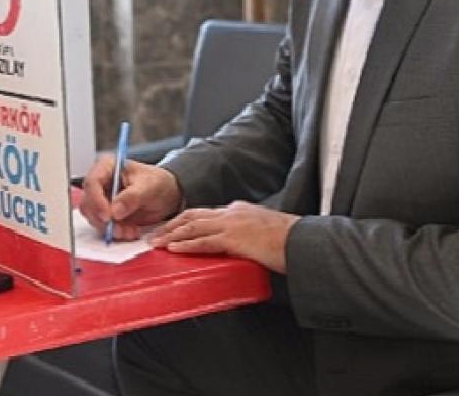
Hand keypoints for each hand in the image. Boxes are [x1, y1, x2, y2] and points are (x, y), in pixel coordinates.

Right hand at [79, 156, 181, 240]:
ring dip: (109, 228)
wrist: (167, 194)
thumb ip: (132, 197)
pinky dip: (115, 232)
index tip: (108, 216)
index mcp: (107, 167)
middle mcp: (100, 183)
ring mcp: (102, 199)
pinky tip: (131, 232)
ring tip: (130, 232)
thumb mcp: (149, 186)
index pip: (92, 182)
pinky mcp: (107, 214)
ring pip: (94, 217)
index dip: (96, 200)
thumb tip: (115, 210)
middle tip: (119, 230)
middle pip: (88, 202)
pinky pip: (103, 226)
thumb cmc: (157, 182)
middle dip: (102, 219)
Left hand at [150, 201, 299, 272]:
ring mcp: (232, 223)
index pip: (203, 213)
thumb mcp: (262, 232)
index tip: (168, 228)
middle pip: (192, 215)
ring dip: (171, 235)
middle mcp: (232, 212)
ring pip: (193, 226)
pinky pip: (204, 240)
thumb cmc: (289, 241)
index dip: (182, 220)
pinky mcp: (235, 237)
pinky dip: (186, 244)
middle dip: (170, 225)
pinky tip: (173, 248)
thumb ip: (245, 236)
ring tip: (155, 242)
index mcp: (238, 210)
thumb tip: (235, 247)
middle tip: (153, 233)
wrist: (305, 241)